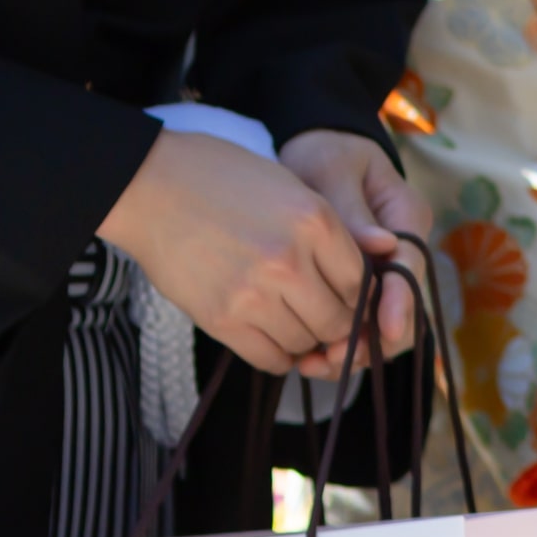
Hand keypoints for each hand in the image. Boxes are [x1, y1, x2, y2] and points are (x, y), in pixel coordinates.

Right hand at [98, 130, 366, 376]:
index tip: (350, 298)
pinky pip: (269, 358)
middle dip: (337, 325)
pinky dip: (278, 355)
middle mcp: (290, 261)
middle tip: (325, 317)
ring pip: (305, 342)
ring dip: (306, 339)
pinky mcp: (221, 319)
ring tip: (293, 320)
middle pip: (338, 320)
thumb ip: (336, 228)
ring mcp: (254, 294)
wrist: (151, 185)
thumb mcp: (291, 185)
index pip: (362, 282)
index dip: (361, 297)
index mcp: (316, 220)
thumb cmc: (223, 177)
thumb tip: (385, 253)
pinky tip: (272, 336)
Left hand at [282, 128, 430, 373]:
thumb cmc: (324, 154)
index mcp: (407, 217)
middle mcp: (403, 250)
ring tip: (311, 364)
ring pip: (382, 326)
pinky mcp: (360, 287)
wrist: (312, 151)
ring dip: (353, 351)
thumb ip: (350, 212)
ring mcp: (384, 272)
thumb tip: (380, 245)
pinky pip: (358, 324)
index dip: (399, 303)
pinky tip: (306, 358)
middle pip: (403, 309)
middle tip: (333, 357)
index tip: (383, 330)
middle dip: (373, 340)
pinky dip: (338, 345)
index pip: (411, 267)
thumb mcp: (332, 172)